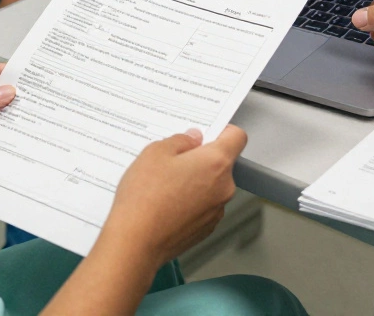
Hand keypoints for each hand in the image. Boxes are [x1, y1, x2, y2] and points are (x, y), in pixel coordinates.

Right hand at [98, 125, 247, 268]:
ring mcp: (216, 211)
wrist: (136, 242)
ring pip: (211, 186)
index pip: (237, 137)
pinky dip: (190, 202)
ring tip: (165, 186)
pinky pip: (203, 206)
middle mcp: (224, 187)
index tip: (207, 133)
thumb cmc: (145, 198)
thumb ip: (180, 140)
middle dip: (201, 159)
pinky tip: (167, 204)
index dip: (223, 131)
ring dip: (195, 182)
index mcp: (216, 163)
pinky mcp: (206, 228)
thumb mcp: (155, 152)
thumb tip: (192, 139)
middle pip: (222, 163)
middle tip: (173, 161)